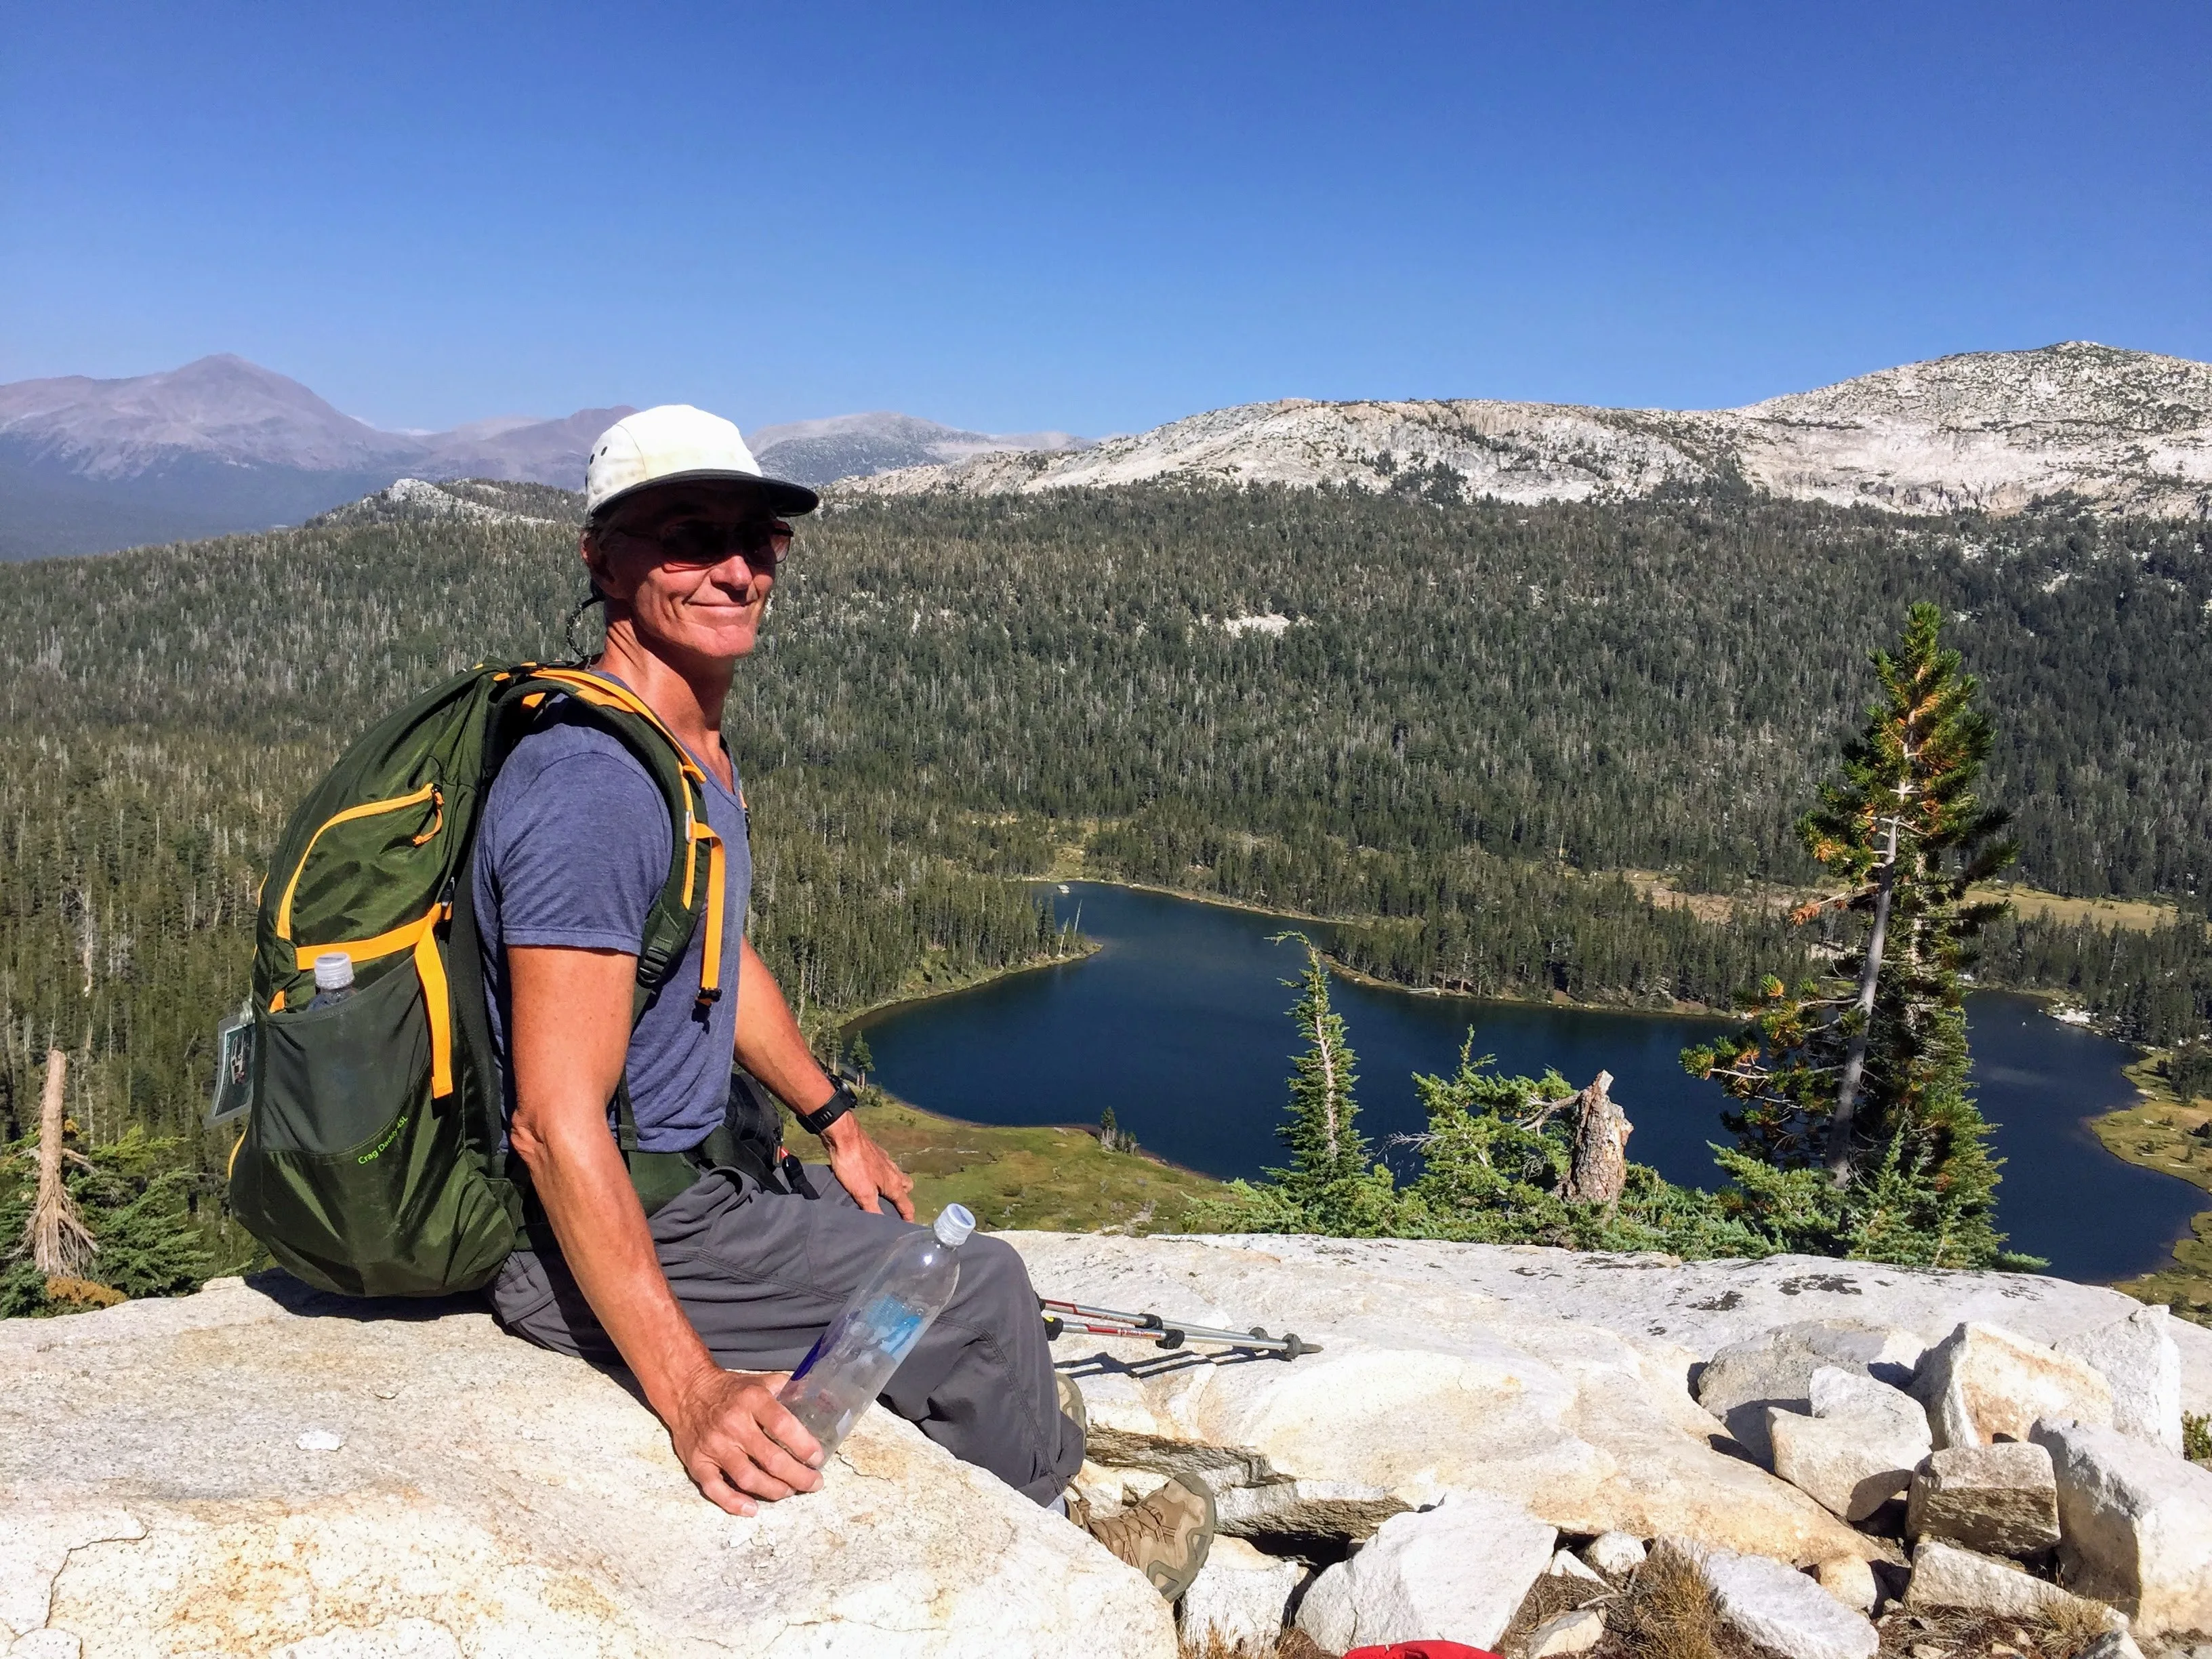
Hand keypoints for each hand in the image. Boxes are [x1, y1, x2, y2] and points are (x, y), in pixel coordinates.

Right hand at [667, 1365, 822, 1516]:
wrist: (687, 1391)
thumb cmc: (731, 1390)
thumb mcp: (761, 1381)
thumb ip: (791, 1389)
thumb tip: (824, 1399)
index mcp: (752, 1400)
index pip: (782, 1425)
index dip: (803, 1445)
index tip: (817, 1458)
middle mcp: (733, 1424)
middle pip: (770, 1459)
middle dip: (798, 1476)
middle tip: (813, 1483)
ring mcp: (714, 1446)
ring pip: (747, 1478)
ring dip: (773, 1490)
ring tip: (789, 1491)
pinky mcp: (698, 1462)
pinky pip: (715, 1489)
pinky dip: (734, 1503)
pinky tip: (752, 1509)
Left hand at [821, 1115, 915, 1219]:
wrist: (844, 1137)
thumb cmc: (854, 1167)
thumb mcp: (862, 1194)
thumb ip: (874, 1210)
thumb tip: (883, 1227)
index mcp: (894, 1184)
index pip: (907, 1205)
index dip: (908, 1219)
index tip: (909, 1228)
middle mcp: (894, 1172)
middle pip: (907, 1187)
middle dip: (904, 1198)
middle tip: (894, 1207)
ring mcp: (885, 1160)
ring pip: (897, 1175)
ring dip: (894, 1185)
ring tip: (881, 1193)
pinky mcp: (876, 1152)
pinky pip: (885, 1166)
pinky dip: (882, 1173)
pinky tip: (870, 1175)